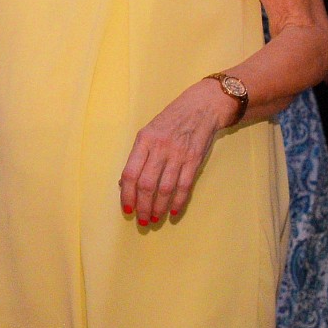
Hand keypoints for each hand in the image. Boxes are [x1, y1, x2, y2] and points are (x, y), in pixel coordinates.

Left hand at [119, 79, 232, 227]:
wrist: (202, 107)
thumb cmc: (170, 121)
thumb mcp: (148, 131)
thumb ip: (138, 156)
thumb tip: (124, 183)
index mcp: (144, 140)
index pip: (130, 173)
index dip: (127, 194)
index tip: (127, 209)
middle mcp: (160, 148)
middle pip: (147, 184)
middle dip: (142, 206)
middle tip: (141, 221)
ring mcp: (178, 154)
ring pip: (165, 188)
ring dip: (159, 207)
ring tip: (154, 218)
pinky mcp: (194, 160)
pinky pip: (185, 186)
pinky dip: (179, 202)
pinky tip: (173, 212)